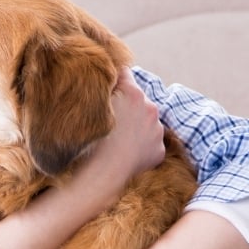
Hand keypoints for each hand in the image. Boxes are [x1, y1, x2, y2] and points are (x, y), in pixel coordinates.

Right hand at [64, 69, 164, 202]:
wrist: (102, 175)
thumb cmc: (89, 141)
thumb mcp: (90, 106)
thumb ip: (101, 87)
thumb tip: (103, 75)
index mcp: (133, 93)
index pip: (125, 73)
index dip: (114, 81)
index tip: (106, 89)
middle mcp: (150, 108)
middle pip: (137, 99)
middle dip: (126, 105)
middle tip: (110, 119)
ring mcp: (156, 130)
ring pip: (145, 121)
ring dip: (135, 126)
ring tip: (116, 139)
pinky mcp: (158, 151)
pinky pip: (149, 143)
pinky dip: (139, 145)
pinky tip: (124, 152)